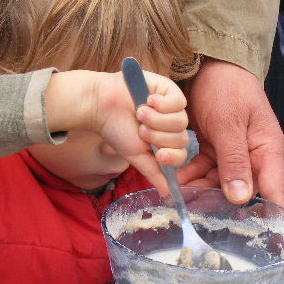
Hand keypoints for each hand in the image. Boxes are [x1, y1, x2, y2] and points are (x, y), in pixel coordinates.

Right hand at [93, 70, 188, 195]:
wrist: (102, 106)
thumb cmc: (116, 131)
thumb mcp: (135, 156)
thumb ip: (153, 172)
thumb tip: (167, 193)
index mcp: (164, 142)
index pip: (181, 154)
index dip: (172, 156)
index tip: (158, 154)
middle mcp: (171, 126)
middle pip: (181, 138)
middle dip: (158, 136)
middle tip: (141, 130)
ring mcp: (172, 108)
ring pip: (180, 121)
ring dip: (157, 120)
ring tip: (140, 114)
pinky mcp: (170, 90)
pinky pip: (179, 102)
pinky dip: (162, 104)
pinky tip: (147, 100)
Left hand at [176, 58, 283, 207]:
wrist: (206, 63)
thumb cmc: (227, 87)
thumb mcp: (230, 123)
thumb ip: (235, 161)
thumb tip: (241, 199)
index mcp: (266, 149)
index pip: (273, 189)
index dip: (274, 215)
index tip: (270, 240)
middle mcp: (250, 155)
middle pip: (239, 191)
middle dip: (218, 202)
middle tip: (198, 215)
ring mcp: (230, 152)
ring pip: (216, 182)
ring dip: (197, 186)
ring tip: (178, 193)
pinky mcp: (212, 148)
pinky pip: (201, 169)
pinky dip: (188, 172)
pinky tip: (173, 176)